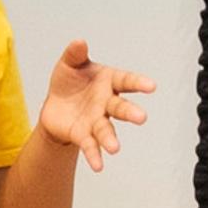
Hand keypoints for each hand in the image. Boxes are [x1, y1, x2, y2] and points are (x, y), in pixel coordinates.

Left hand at [38, 42, 156, 171]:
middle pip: (121, 107)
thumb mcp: (68, 64)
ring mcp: (97, 120)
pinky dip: (94, 156)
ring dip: (111, 139)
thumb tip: (79, 41)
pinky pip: (90, 146)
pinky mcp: (84, 136)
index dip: (138, 83)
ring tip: (114, 148)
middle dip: (130, 112)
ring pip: (106, 130)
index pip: (126, 81)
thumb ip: (74, 53)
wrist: (55, 107)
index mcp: (108, 81)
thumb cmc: (69, 82)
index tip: (151, 86)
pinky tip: (98, 166)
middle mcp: (106, 103)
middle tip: (141, 118)